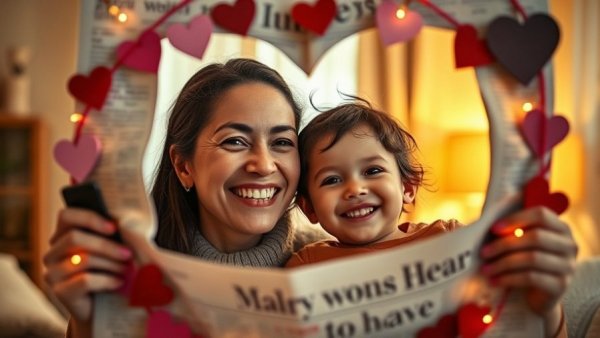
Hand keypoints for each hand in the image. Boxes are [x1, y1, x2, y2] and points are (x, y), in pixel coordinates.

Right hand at [43, 208, 131, 324]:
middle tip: (128, 254)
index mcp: (62, 236)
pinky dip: (107, 280)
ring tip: (126, 269)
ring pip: (82, 259)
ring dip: (110, 263)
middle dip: (106, 245)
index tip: (114, 228)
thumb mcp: (110, 249)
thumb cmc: (109, 270)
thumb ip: (111, 235)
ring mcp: (52, 273)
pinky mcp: (59, 292)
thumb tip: (126, 224)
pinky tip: (119, 282)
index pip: (66, 216)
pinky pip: (85, 280)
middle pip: (74, 238)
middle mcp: (52, 253)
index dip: (89, 218)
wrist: (102, 307)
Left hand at [479, 206, 577, 315]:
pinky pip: (531, 277)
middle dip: (504, 244)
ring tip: (486, 269)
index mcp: (560, 228)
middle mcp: (569, 245)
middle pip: (536, 237)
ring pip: (532, 258)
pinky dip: (509, 278)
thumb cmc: (525, 262)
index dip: (516, 219)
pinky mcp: (561, 285)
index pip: (541, 215)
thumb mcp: (520, 243)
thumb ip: (511, 229)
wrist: (538, 296)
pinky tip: (495, 281)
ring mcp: (568, 266)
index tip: (493, 228)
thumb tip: (485, 218)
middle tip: (484, 252)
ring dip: (503, 263)